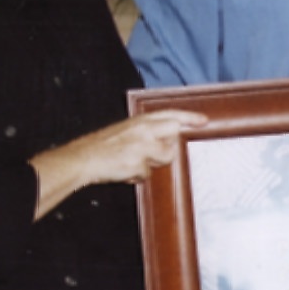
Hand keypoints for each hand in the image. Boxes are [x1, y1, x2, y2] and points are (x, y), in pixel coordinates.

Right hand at [70, 109, 204, 186]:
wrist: (84, 158)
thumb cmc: (104, 147)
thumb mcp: (127, 131)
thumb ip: (148, 133)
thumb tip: (168, 142)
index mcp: (140, 120)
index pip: (170, 114)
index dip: (189, 117)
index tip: (204, 120)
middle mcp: (143, 129)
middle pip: (174, 132)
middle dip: (169, 145)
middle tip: (151, 152)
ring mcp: (142, 146)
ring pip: (165, 156)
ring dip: (152, 163)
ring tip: (131, 161)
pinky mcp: (138, 163)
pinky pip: (148, 173)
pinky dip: (138, 175)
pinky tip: (124, 170)